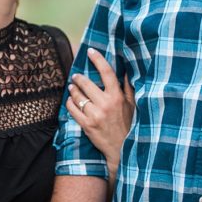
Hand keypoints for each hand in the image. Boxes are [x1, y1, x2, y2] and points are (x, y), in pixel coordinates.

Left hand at [67, 48, 134, 177]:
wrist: (122, 149)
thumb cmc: (129, 125)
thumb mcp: (132, 105)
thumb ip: (127, 88)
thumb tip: (126, 71)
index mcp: (117, 97)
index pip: (107, 72)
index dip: (98, 59)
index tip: (91, 51)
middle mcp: (105, 104)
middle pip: (87, 83)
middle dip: (79, 77)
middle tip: (76, 75)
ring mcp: (95, 115)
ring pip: (77, 96)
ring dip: (73, 89)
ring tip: (72, 87)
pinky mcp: (86, 125)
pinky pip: (72, 109)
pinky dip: (69, 103)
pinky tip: (70, 101)